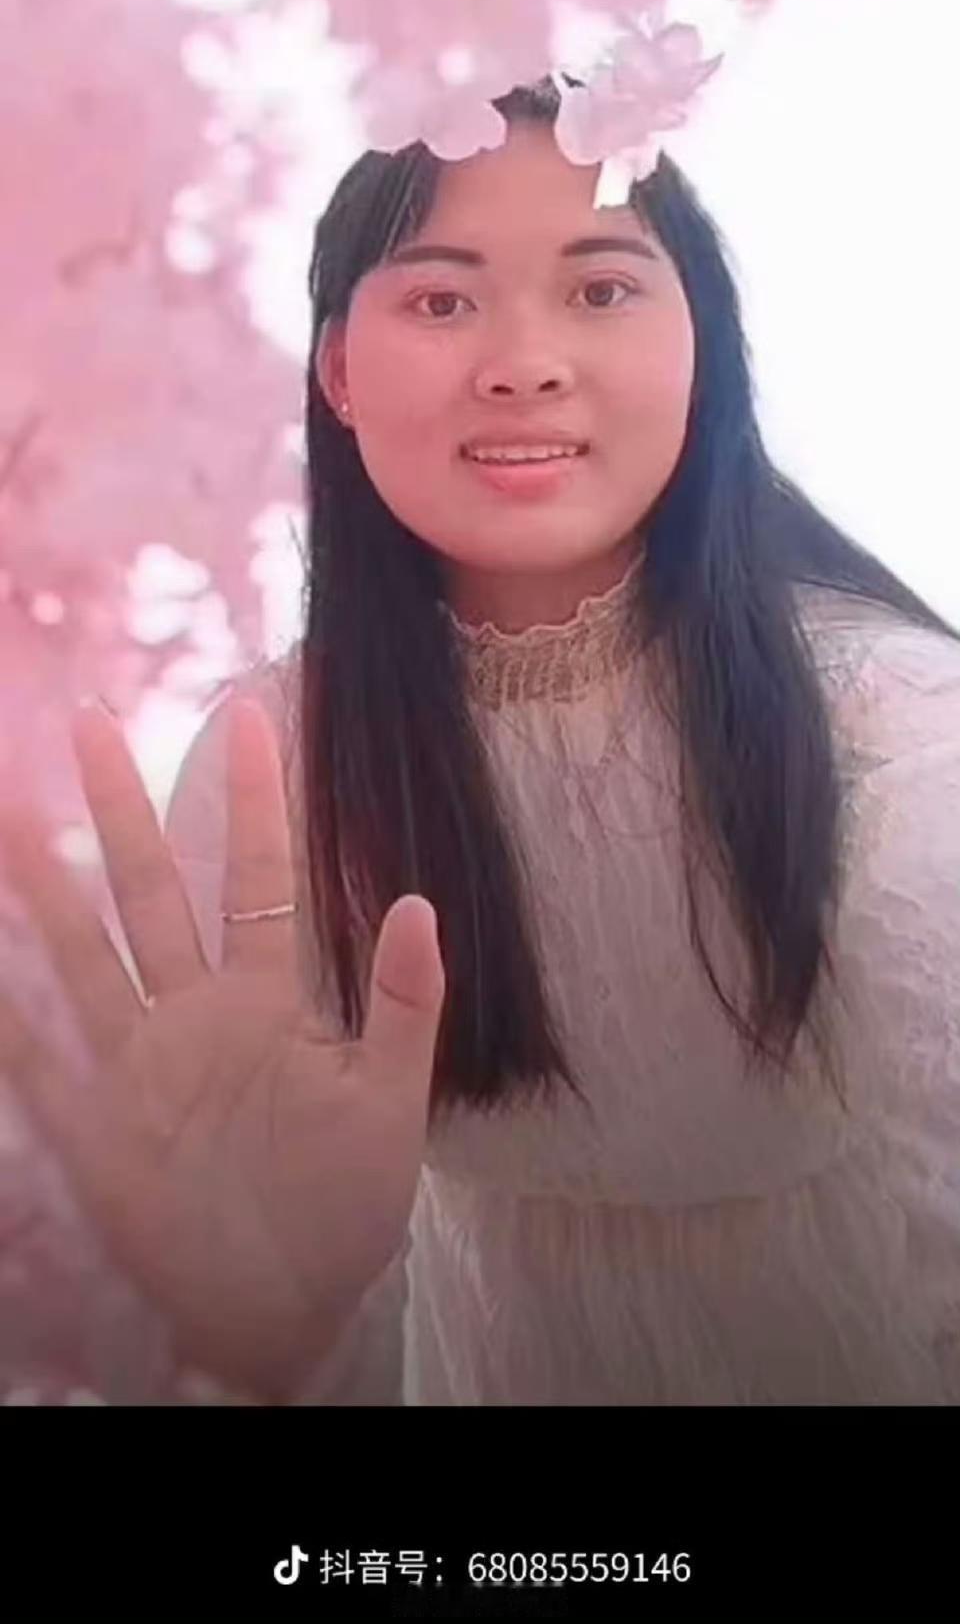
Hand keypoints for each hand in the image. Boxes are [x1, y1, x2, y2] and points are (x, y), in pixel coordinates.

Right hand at [0, 700, 443, 1399]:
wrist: (286, 1315)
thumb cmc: (343, 1212)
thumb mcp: (391, 1107)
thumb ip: (406, 1005)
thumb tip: (420, 899)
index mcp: (266, 1000)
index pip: (253, 876)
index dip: (250, 799)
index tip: (247, 713)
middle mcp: (192, 1015)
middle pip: (148, 889)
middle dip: (120, 805)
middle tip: (90, 720)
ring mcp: (138, 1066)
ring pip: (84, 950)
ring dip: (46, 884)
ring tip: (14, 810)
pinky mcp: (97, 1128)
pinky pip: (41, 1060)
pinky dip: (9, 1015)